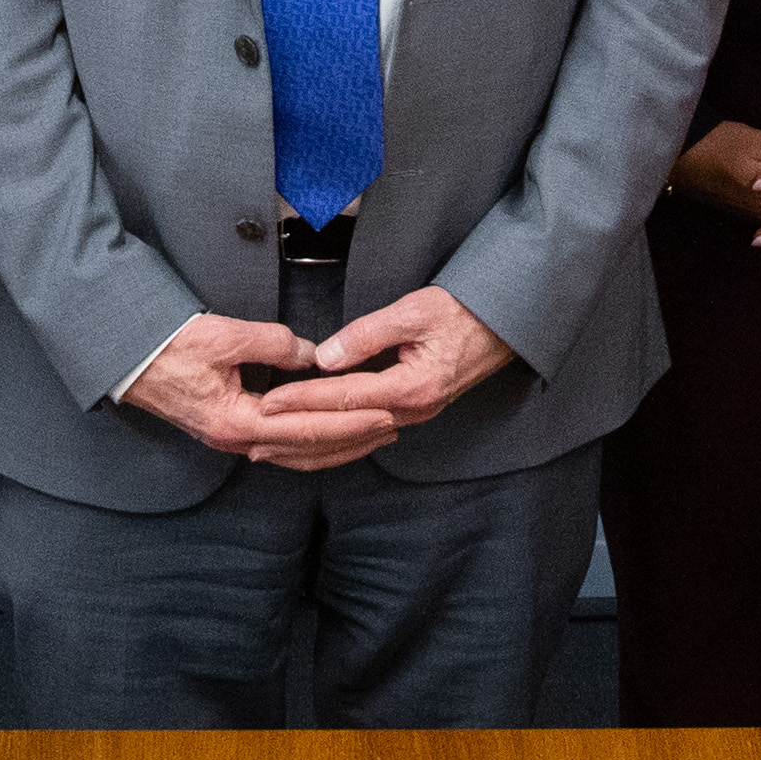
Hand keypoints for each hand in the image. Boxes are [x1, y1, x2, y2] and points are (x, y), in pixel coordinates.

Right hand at [119, 313, 402, 471]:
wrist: (128, 358)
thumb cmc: (171, 345)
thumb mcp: (225, 336)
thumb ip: (274, 344)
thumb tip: (312, 354)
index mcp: (237, 421)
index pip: (308, 427)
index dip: (351, 420)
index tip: (385, 411)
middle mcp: (237, 440)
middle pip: (308, 449)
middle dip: (354, 439)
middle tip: (393, 427)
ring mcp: (232, 440)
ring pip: (296, 454)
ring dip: (337, 446)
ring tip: (373, 434)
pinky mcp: (229, 431)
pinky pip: (280, 446)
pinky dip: (311, 443)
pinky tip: (329, 437)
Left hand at [254, 285, 518, 439]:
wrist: (507, 323)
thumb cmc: (464, 311)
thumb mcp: (414, 311)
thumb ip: (367, 334)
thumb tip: (324, 356)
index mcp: (411, 387)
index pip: (343, 398)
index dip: (301, 400)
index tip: (266, 403)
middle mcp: (413, 411)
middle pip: (344, 431)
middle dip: (297, 435)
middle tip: (254, 438)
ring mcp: (416, 416)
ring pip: (354, 441)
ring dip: (313, 446)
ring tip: (273, 448)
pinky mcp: (415, 411)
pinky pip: (368, 436)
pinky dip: (337, 441)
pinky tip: (316, 442)